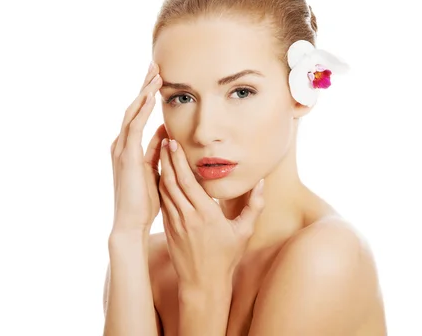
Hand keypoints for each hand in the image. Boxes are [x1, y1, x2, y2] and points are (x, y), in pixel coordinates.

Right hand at [110, 62, 167, 234]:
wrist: (131, 223)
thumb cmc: (144, 201)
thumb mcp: (154, 169)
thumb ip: (157, 150)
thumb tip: (167, 132)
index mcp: (128, 147)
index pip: (138, 114)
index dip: (147, 95)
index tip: (158, 77)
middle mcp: (121, 144)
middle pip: (133, 107)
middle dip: (144, 85)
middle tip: (155, 64)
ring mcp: (121, 149)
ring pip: (132, 112)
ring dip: (144, 91)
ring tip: (155, 72)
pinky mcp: (126, 156)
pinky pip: (135, 126)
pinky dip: (143, 109)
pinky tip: (152, 95)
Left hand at [158, 138, 265, 287]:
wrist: (203, 283)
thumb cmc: (226, 257)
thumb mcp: (244, 232)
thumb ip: (254, 206)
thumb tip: (261, 183)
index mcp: (206, 214)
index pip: (188, 182)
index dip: (179, 161)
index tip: (174, 143)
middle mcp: (188, 217)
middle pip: (172, 181)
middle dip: (166, 158)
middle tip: (164, 139)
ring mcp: (175, 223)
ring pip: (164, 191)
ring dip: (161, 170)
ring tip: (159, 151)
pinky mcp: (168, 229)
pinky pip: (162, 202)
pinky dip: (160, 186)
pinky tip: (160, 174)